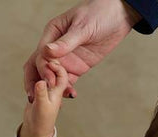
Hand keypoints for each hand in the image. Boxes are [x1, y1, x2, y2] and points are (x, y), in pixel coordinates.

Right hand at [18, 62, 70, 136]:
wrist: (36, 130)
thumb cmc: (42, 121)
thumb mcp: (42, 107)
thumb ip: (42, 94)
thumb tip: (41, 81)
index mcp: (57, 90)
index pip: (61, 73)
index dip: (56, 66)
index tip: (48, 62)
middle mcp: (53, 87)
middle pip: (52, 70)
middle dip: (45, 65)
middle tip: (38, 60)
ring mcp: (46, 87)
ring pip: (44, 72)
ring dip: (38, 70)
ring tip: (33, 68)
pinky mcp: (39, 88)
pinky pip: (38, 76)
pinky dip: (34, 75)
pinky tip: (29, 75)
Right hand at [23, 0, 141, 100]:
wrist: (118, 17)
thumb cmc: (99, 13)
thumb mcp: (82, 27)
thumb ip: (66, 42)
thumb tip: (47, 52)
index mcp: (52, 32)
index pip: (41, 54)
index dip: (43, 69)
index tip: (49, 81)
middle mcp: (56, 46)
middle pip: (40, 67)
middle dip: (39, 82)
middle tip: (41, 97)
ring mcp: (66, 58)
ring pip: (53, 76)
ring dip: (52, 89)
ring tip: (56, 102)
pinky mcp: (78, 67)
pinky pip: (67, 80)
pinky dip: (66, 89)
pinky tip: (70, 96)